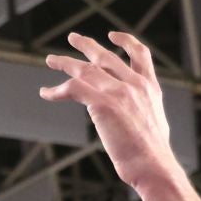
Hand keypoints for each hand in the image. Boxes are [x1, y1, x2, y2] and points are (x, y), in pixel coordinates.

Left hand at [41, 31, 179, 194]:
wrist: (152, 164)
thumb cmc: (151, 154)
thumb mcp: (154, 122)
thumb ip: (141, 111)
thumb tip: (131, 117)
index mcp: (150, 87)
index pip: (140, 55)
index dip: (126, 41)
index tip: (112, 35)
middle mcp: (134, 84)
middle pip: (106, 57)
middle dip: (87, 46)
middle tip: (73, 38)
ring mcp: (119, 92)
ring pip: (86, 70)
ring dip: (65, 63)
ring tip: (51, 60)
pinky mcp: (103, 104)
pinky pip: (74, 89)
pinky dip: (57, 90)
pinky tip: (46, 93)